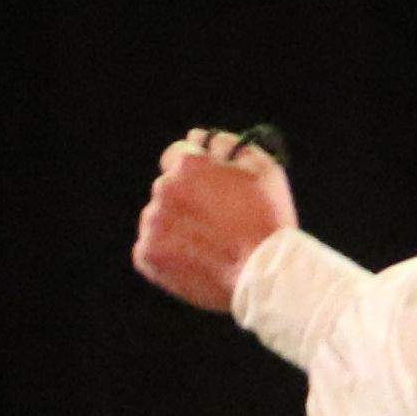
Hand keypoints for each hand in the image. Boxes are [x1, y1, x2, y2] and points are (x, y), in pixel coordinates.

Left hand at [134, 131, 298, 312]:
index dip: (195, 171)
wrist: (266, 275)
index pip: (177, 155)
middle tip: (217, 224)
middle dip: (188, 201)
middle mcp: (163, 188)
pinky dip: (169, 255)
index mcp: (188, 163)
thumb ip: (230, 146)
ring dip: (177, 228)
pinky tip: (196, 262)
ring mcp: (152, 222)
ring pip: (159, 219)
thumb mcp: (263, 168)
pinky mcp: (147, 254)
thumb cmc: (269, 220)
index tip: (207, 188)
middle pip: (168, 189)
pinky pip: (151, 249)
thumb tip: (207, 140)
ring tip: (209, 247)